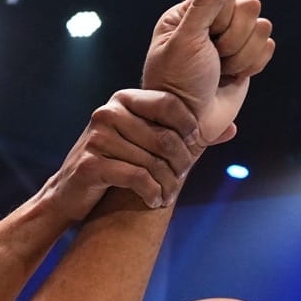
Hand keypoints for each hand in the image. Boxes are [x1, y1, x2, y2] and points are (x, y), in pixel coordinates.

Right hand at [43, 88, 203, 218]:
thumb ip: (185, 134)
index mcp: (124, 99)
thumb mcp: (146, 143)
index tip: (191, 147)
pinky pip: (136, 177)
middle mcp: (107, 113)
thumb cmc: (114, 164)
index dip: (188, 127)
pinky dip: (151, 193)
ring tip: (168, 195)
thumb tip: (231, 130)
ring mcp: (96, 138)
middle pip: (164, 137)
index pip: (170, 103)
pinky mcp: (90, 164)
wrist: (69, 193)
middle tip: (181, 179)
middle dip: (180, 164)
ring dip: (166, 184)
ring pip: (152, 161)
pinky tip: (154, 201)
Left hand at [142, 0, 275, 145]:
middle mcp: (211, 23)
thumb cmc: (177, 82)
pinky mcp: (245, 59)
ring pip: (262, 28)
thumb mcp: (188, 36)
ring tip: (220, 71)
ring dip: (242, 55)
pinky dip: (253, 65)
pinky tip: (232, 78)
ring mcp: (230, 41)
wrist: (186, 125)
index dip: (223, 20)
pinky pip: (268, 48)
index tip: (204, 42)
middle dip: (233, 39)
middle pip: (250, 8)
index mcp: (190, 12)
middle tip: (212, 60)